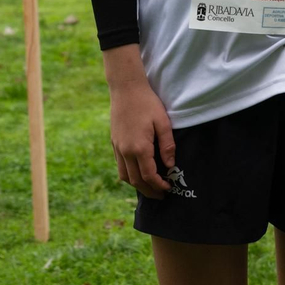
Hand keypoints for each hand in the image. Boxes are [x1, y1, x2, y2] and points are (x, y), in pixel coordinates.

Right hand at [109, 76, 175, 197]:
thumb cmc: (147, 103)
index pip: (149, 176)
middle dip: (148, 190)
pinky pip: (120, 166)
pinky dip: (128, 174)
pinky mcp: (114, 142)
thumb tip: (170, 166)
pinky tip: (138, 172)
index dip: (159, 186)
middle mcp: (125, 151)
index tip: (168, 189)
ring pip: (124, 176)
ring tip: (149, 187)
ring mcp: (117, 147)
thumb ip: (167, 145)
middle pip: (135, 180)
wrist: (126, 89)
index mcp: (139, 148)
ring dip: (137, 185)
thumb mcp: (163, 122)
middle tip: (160, 195)